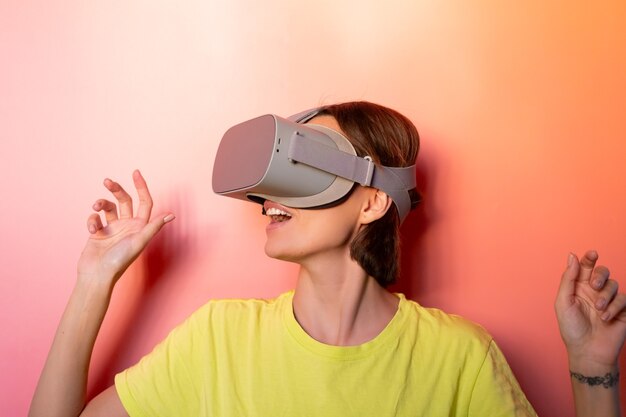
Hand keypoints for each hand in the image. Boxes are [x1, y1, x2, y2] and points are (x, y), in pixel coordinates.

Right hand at [77, 170, 173, 284]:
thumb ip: (153, 227)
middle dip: (116, 189)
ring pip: (107, 207)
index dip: (142, 187)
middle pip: (124, 200)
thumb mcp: (139, 242)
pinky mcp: (98, 232)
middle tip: (107, 181)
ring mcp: (112, 228)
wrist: (97, 275)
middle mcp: (128, 225)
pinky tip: (92, 231)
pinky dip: (92, 221)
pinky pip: (95, 219)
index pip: (144, 202)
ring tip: (95, 208)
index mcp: (140, 226)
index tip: (135, 172)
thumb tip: (171, 215)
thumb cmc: (119, 261)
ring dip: (100, 203)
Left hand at [555, 250, 625, 368]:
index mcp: (578, 287)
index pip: (585, 267)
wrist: (588, 351)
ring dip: (605, 296)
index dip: (589, 258)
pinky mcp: (622, 310)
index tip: (592, 254)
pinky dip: (614, 307)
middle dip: (600, 275)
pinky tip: (605, 318)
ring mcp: (608, 300)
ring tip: (598, 310)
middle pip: (602, 271)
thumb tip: (572, 256)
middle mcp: (594, 291)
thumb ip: (568, 278)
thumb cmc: (572, 328)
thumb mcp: (564, 302)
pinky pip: (623, 299)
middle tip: (595, 286)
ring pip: (613, 284)